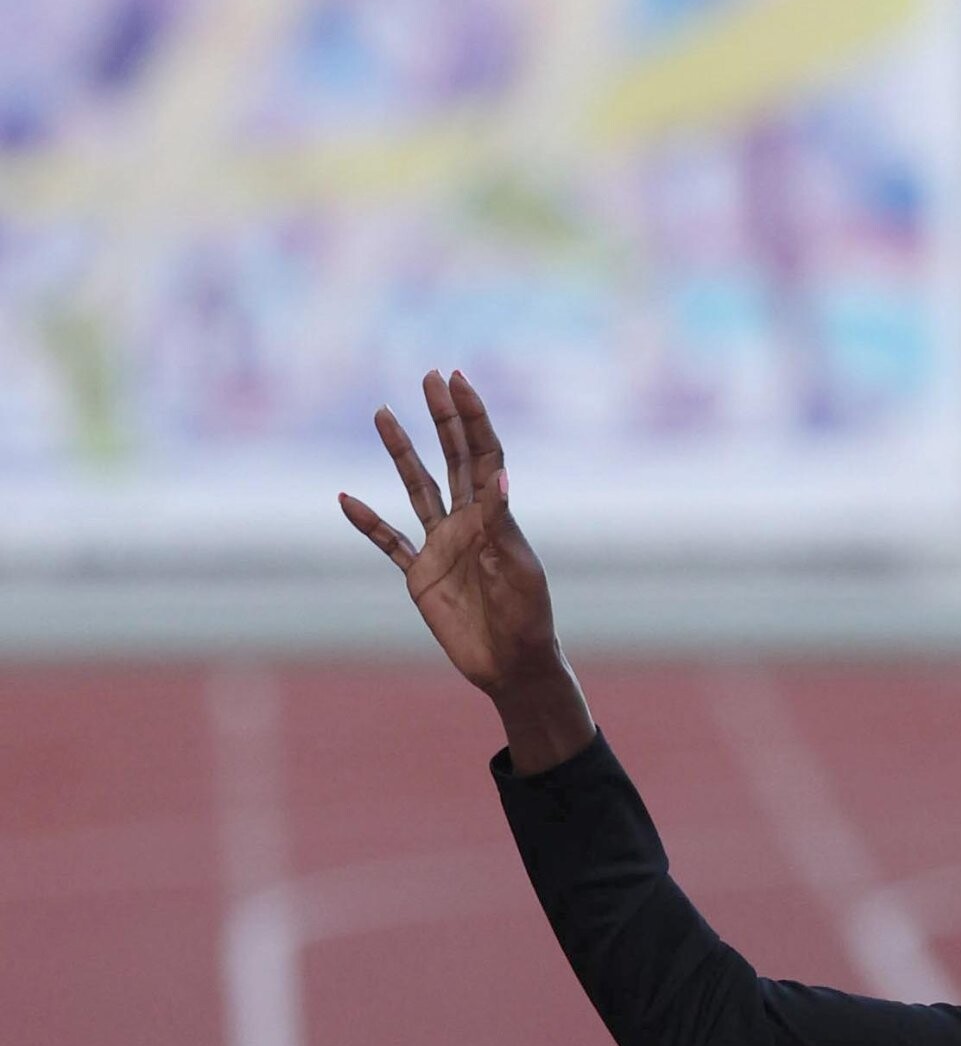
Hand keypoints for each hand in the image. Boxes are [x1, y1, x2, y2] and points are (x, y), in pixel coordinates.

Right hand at [338, 370, 591, 771]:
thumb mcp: (519, 571)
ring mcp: (442, 547)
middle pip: (452, 459)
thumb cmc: (528, 622)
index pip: (483, 456)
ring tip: (383, 413)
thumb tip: (499, 477)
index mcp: (495, 519)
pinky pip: (389, 542)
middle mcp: (468, 524)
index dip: (471, 418)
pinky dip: (368, 523)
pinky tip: (346, 499)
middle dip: (442, 418)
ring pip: (417, 488)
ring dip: (402, 452)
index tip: (458, 381)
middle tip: (430, 377)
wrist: (512, 668)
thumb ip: (503, 524)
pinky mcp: (421, 576)